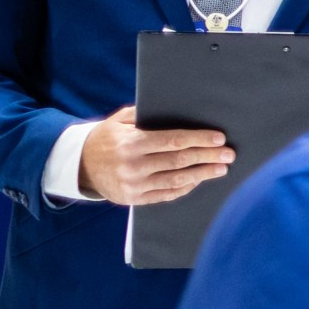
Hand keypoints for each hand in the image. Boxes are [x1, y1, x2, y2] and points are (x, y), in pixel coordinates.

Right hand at [79, 106, 232, 204]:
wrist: (79, 165)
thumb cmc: (106, 138)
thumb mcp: (120, 120)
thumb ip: (145, 115)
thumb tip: (177, 109)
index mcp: (132, 143)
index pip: (174, 141)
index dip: (200, 139)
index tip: (219, 138)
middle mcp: (134, 165)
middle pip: (180, 161)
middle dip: (208, 157)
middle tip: (228, 154)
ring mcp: (134, 185)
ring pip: (177, 180)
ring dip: (203, 174)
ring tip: (221, 168)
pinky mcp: (134, 199)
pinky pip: (167, 195)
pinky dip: (186, 187)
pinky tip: (199, 180)